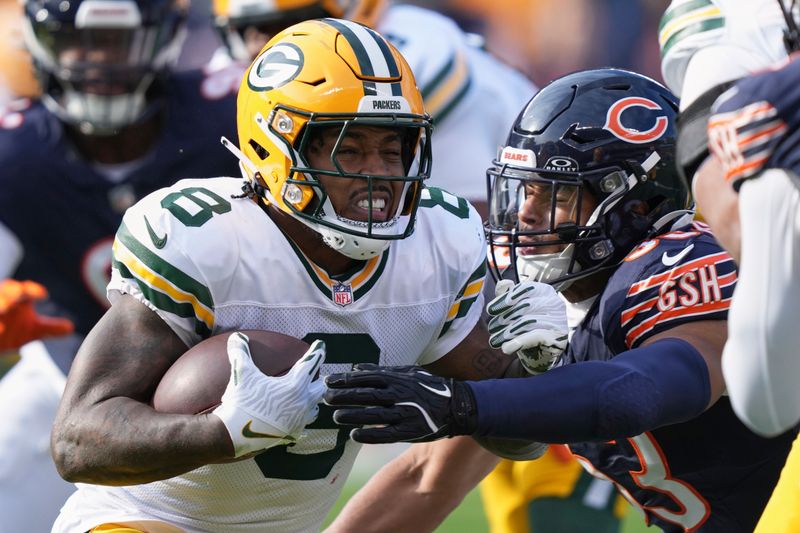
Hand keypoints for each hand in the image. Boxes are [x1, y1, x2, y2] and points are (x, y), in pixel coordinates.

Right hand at [0, 279, 73, 352]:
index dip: (32, 290)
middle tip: (19, 293)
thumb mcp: (29, 330)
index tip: (43, 295)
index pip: (25, 290)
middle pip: (5, 291)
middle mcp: (1, 301)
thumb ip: (48, 328)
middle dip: (11, 291)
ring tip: (5, 308)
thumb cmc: (9, 331)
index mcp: (15, 299)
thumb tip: (70, 328)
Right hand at [212, 332, 326, 457]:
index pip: (310, 364)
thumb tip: (236, 336)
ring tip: (306, 393)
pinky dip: (302, 415)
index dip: (316, 352)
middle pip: (319, 387)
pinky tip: (296, 414)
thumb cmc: (241, 402)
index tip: (321, 344)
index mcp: (294, 386)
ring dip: (312, 398)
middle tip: (312, 372)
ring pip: (314, 406)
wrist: (233, 436)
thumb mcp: (241, 374)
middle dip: (317, 377)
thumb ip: (240, 352)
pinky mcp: (292, 433)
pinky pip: (304, 422)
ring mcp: (299, 420)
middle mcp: (301, 403)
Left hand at [324, 364, 476, 443]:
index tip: (328, 381)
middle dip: (344, 396)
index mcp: (397, 378)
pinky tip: (355, 435)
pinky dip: (370, 434)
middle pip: (366, 395)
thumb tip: (357, 368)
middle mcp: (399, 394)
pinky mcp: (410, 431)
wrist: (457, 405)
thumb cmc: (428, 387)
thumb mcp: (408, 372)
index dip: (345, 379)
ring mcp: (405, 413)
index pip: (366, 378)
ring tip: (336, 417)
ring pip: (373, 414)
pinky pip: (386, 434)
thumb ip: (382, 371)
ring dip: (353, 415)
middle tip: (326, 398)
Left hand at [486, 280, 567, 374]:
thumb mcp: (515, 309)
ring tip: (495, 340)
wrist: (540, 353)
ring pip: (528, 322)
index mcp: (544, 291)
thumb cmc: (527, 327)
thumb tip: (503, 284)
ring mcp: (559, 319)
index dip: (506, 299)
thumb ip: (508, 295)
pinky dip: (518, 342)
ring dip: (508, 332)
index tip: (490, 310)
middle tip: (492, 327)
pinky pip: (535, 336)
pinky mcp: (558, 337)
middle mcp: (554, 303)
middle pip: (525, 306)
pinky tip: (506, 348)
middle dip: (505, 318)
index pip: (524, 289)